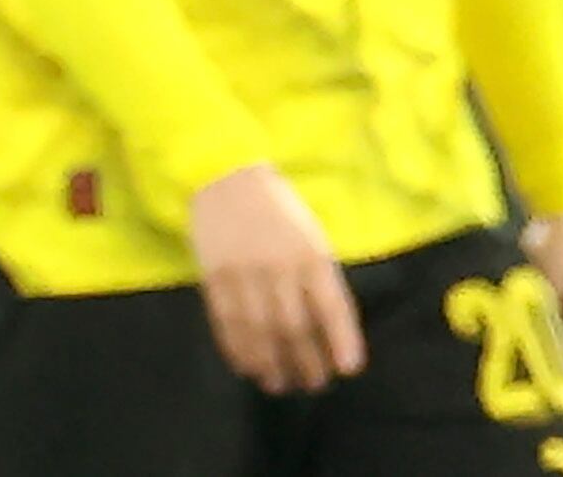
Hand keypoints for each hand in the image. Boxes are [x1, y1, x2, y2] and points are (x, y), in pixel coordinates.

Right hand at [189, 164, 366, 395]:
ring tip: (280, 384)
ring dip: (272, 364)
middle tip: (314, 383)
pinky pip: (227, 322)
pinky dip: (238, 350)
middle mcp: (278, 266)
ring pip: (260, 332)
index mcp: (310, 253)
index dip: (342, 340)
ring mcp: (243, 272)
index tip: (348, 369)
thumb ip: (321, 280)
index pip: (332, 306)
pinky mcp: (214, 276)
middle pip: (295, 326)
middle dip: (306, 362)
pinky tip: (248, 366)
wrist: (226, 178)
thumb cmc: (279, 211)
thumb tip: (330, 333)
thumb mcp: (312, 237)